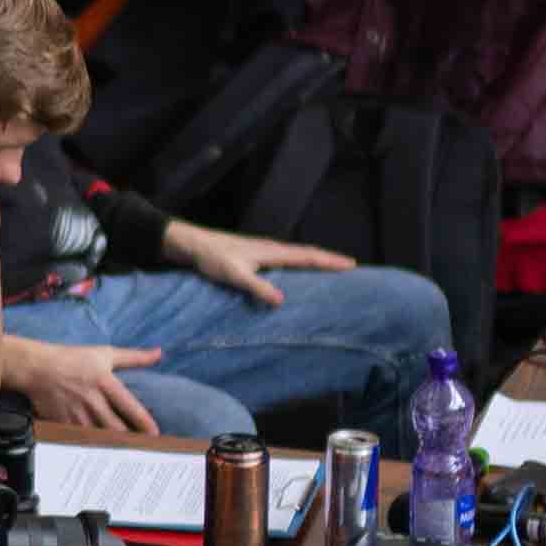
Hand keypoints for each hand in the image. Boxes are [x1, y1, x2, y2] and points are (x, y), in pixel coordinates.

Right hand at [0, 334, 169, 440]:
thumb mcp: (105, 354)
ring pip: (100, 438)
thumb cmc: (72, 359)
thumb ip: (134, 357)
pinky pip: (81, 439)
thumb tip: (159, 353)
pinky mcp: (63, 423)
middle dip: (131, 441)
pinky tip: (101, 452)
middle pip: (117, 429)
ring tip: (126, 454)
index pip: (130, 408)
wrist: (36, 368)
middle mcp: (92, 400)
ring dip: (113, 446)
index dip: (145, 424)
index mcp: (105, 383)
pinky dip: (92, 446)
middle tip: (144, 449)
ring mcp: (77, 414)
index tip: (155, 434)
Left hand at [163, 221, 350, 303]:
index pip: (308, 256)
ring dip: (316, 261)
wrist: (194, 245)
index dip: (330, 261)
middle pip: (308, 254)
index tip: (351, 265)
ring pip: (298, 256)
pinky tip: (299, 273)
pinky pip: (286, 260)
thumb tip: (282, 300)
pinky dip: (300, 264)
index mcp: (272, 252)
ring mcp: (265, 252)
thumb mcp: (235, 275)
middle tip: (350, 266)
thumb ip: (257, 287)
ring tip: (332, 269)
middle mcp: (272, 249)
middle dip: (329, 260)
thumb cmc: (213, 258)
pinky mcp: (256, 257)